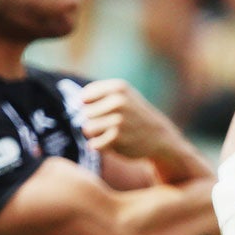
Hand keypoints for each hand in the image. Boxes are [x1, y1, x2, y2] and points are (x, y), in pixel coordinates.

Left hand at [78, 80, 210, 180]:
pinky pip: (94, 144)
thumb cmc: (134, 115)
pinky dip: (101, 146)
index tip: (105, 111)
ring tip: (112, 133)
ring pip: (87, 129)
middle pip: (85, 114)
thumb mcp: (122, 96)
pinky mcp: (118, 138)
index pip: (85, 97)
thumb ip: (97, 94)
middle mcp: (119, 101)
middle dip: (94, 121)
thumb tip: (76, 100)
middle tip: (112, 125)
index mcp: (119, 87)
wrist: (158, 136)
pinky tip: (114, 143)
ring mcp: (119, 120)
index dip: (91, 107)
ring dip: (97, 135)